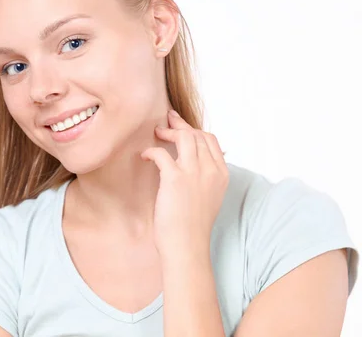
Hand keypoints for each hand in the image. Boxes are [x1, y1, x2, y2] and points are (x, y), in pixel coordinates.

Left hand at [140, 109, 228, 256]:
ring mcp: (194, 172)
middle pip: (197, 134)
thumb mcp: (208, 197)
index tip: (180, 126)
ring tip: (156, 134)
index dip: (194, 129)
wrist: (187, 245)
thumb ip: (204, 178)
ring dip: (168, 132)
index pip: (211, 140)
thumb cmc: (192, 226)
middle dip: (180, 125)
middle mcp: (211, 170)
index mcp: (222, 174)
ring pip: (184, 137)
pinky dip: (151, 151)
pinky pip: (162, 152)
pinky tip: (144, 156)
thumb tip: (189, 163)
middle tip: (165, 122)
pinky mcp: (175, 178)